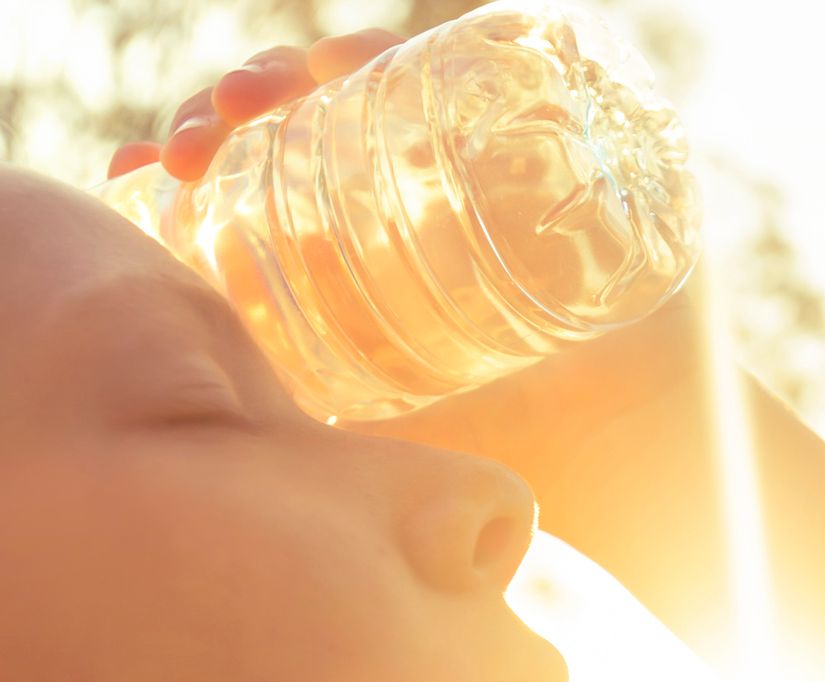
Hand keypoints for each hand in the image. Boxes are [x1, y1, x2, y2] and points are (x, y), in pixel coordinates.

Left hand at [110, 25, 721, 636]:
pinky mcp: (570, 143)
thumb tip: (194, 421)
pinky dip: (461, 34)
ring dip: (320, 63)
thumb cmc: (509, 454)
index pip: (262, 174)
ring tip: (277, 89)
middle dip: (239, 106)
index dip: (198, 159)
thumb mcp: (365, 434)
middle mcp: (418, 189)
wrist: (632, 448)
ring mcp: (491, 159)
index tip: (149, 175)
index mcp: (362, 246)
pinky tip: (387, 56)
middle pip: (311, 112)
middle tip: (202, 140)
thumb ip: (293, 422)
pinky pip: (514, 57)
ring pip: (391, 76)